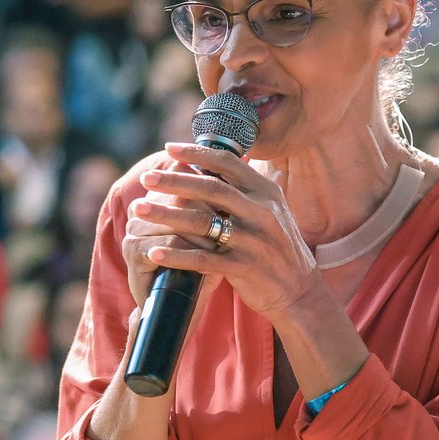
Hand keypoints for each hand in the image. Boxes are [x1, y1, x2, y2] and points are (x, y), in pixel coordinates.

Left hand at [127, 143, 319, 323]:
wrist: (299, 291)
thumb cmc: (276, 247)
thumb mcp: (268, 211)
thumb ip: (240, 190)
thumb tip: (200, 163)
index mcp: (266, 192)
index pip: (228, 163)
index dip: (197, 153)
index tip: (169, 148)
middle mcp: (262, 212)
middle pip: (211, 188)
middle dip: (174, 180)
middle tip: (146, 177)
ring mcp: (254, 240)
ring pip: (203, 222)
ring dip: (167, 215)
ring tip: (139, 209)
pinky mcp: (244, 267)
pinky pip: (203, 259)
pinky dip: (176, 256)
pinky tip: (153, 253)